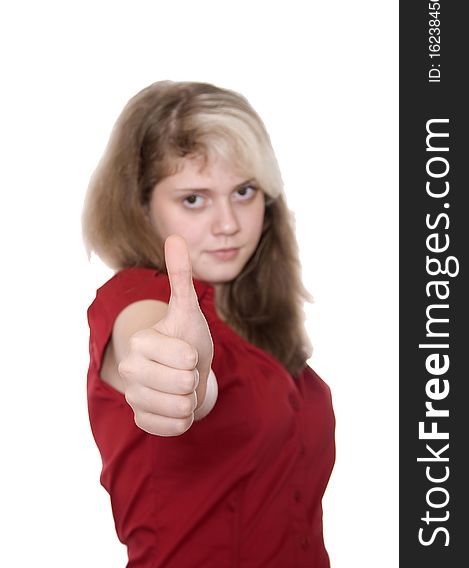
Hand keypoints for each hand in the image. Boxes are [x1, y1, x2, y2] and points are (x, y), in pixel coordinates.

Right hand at [118, 235, 213, 435]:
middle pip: (182, 385)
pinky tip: (178, 404)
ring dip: (191, 399)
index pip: (185, 359)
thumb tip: (175, 236)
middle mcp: (130, 370)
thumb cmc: (188, 336)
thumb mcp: (189, 307)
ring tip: (183, 385)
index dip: (195, 357)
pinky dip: (184, 419)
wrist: (186, 368)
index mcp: (140, 342)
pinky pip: (173, 428)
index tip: (187, 351)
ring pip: (180, 409)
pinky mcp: (142, 420)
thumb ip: (181, 275)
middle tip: (186, 370)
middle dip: (194, 379)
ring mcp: (133, 397)